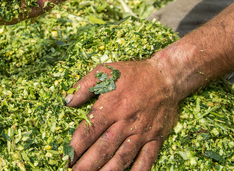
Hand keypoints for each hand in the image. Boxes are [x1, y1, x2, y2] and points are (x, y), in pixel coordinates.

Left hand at [64, 60, 179, 170]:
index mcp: (111, 106)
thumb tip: (67, 102)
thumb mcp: (105, 71)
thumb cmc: (133, 74)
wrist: (166, 77)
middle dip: (88, 164)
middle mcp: (125, 122)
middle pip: (103, 149)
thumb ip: (84, 86)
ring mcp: (142, 132)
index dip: (76, 147)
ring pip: (123, 157)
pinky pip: (147, 159)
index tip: (67, 158)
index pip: (89, 131)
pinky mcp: (156, 137)